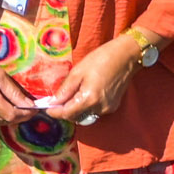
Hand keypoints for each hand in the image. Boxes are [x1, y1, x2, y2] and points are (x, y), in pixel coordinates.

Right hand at [0, 42, 41, 124]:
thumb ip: (15, 92)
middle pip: (6, 120)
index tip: (35, 108)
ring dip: (11, 116)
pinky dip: (1, 114)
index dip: (26, 114)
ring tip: (19, 105)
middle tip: (30, 107)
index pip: (11, 115)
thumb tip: (30, 105)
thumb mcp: (0, 74)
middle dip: (20, 115)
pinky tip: (6, 105)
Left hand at [34, 29, 149, 122]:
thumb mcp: (78, 71)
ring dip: (76, 110)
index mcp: (89, 99)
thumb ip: (65, 89)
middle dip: (65, 111)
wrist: (126, 56)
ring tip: (71, 96)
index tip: (47, 108)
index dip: (55, 112)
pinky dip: (87, 107)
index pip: (67, 113)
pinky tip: (84, 94)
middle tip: (57, 100)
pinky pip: (95, 111)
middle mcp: (99, 108)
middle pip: (76, 117)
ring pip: (86, 116)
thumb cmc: (101, 59)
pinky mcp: (113, 106)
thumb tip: (53, 101)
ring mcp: (108, 108)